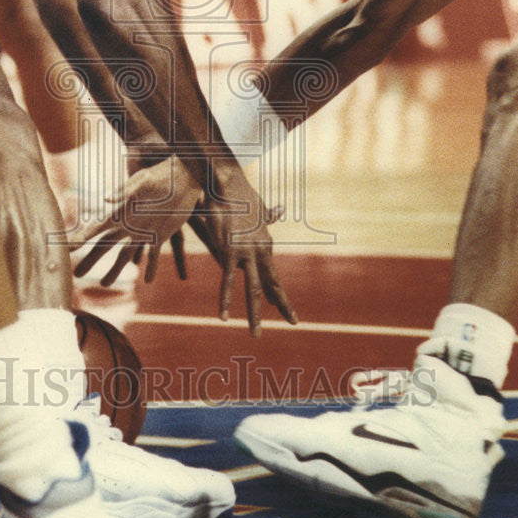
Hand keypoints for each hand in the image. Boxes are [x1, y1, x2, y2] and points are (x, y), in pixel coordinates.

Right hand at [71, 155, 201, 285]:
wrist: (184, 177)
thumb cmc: (162, 176)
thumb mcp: (143, 181)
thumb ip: (125, 190)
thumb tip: (106, 199)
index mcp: (121, 212)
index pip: (96, 228)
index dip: (81, 239)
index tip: (66, 249)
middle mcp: (129, 224)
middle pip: (105, 245)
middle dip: (91, 259)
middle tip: (76, 275)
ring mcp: (144, 231)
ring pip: (125, 254)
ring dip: (116, 269)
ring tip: (106, 284)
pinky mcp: (161, 234)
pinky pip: (153, 255)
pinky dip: (151, 268)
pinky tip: (148, 281)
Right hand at [191, 172, 296, 336]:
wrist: (226, 183)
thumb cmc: (238, 193)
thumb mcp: (257, 207)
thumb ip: (268, 214)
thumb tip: (281, 209)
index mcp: (265, 244)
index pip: (273, 275)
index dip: (279, 293)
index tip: (287, 310)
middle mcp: (260, 251)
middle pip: (272, 284)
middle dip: (282, 305)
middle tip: (293, 323)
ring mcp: (246, 253)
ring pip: (253, 289)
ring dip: (254, 314)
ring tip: (256, 334)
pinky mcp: (229, 251)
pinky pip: (227, 281)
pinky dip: (225, 300)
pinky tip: (224, 316)